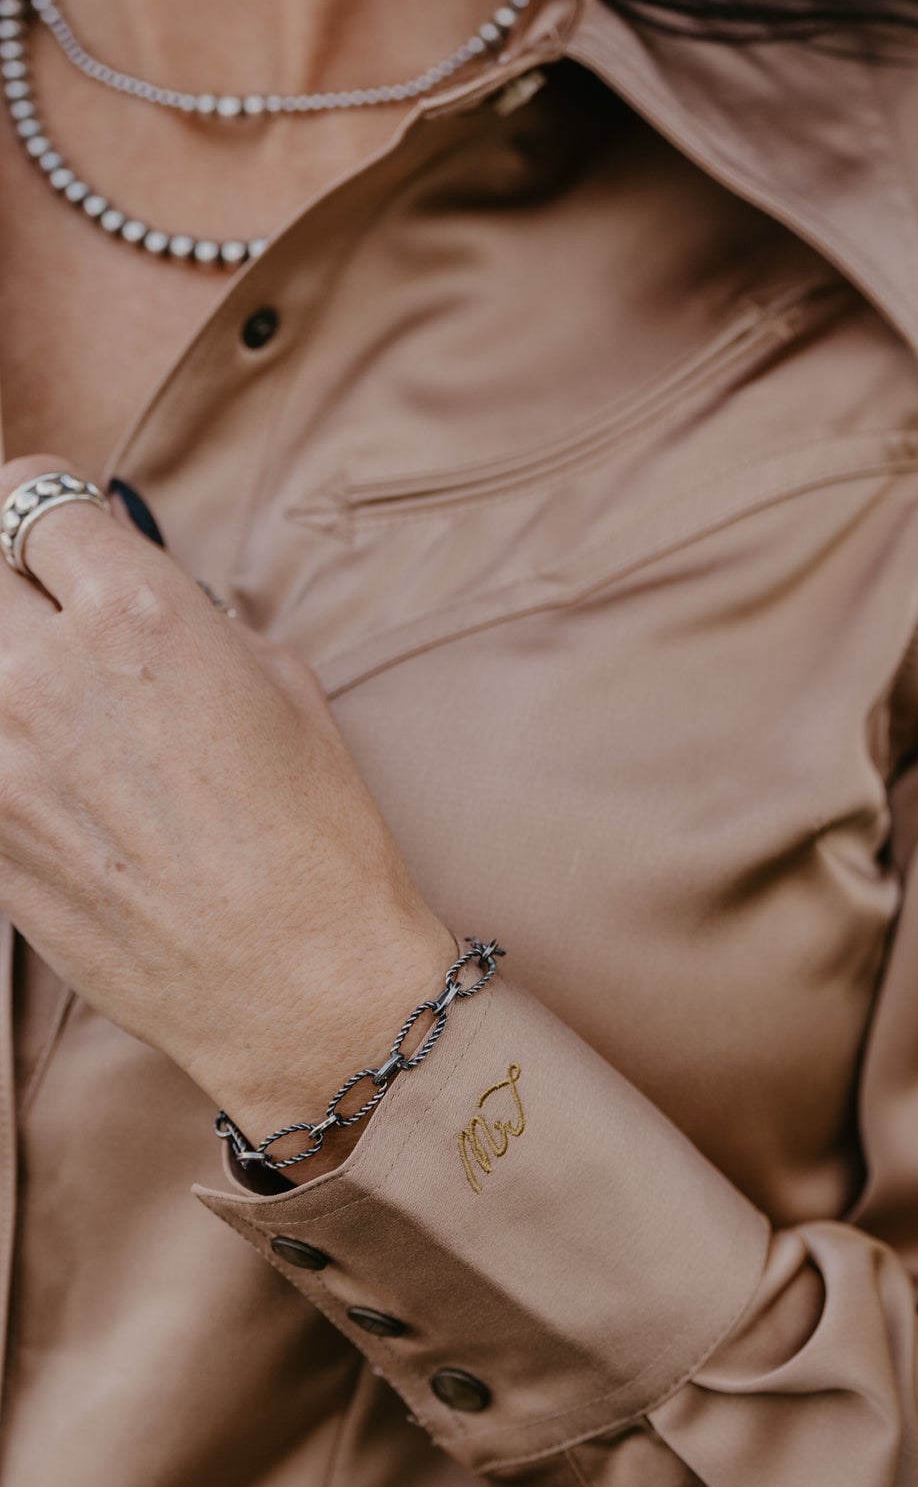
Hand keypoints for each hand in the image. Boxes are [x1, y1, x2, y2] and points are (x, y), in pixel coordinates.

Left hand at [0, 455, 456, 1181]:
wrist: (298, 985)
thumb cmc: (316, 838)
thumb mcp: (285, 687)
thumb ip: (194, 620)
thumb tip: (144, 603)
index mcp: (140, 614)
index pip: (35, 501)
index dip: (50, 511)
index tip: (60, 536)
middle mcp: (46, 673)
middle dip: (19, 590)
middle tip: (57, 626)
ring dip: (12, 679)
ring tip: (60, 717)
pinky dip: (8, 754)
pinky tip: (58, 789)